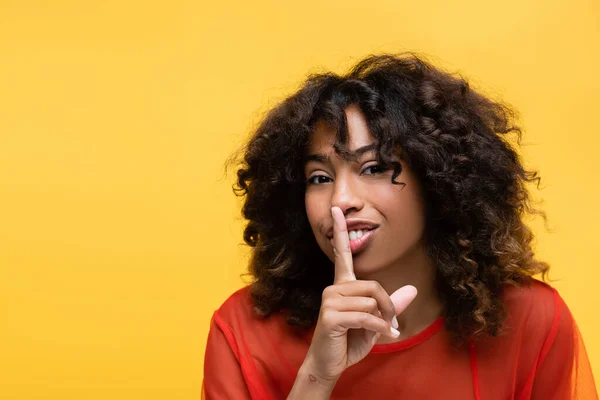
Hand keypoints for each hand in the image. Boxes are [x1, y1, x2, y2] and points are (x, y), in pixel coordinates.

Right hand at [301, 206, 417, 383]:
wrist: (330, 364)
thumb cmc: (350, 341)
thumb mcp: (376, 322)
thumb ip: (390, 305)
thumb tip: (413, 289)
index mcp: (342, 286)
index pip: (342, 255)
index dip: (341, 231)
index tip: (337, 210)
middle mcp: (333, 289)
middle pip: (373, 285)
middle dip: (387, 305)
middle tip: (391, 323)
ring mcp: (329, 301)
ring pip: (371, 300)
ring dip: (384, 319)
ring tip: (382, 331)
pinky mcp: (330, 316)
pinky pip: (366, 316)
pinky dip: (380, 328)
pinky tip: (383, 336)